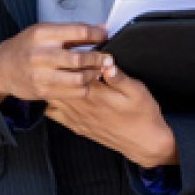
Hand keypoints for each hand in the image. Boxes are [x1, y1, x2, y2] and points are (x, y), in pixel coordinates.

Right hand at [0, 23, 107, 104]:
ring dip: (93, 74)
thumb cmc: (26, 47)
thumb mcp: (44, 31)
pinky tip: (86, 81)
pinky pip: (73, 92)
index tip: (105, 37)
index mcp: (43, 34)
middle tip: (107, 58)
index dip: (97, 35)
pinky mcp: (43, 92)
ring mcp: (41, 75)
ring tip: (97, 70)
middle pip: (80, 58)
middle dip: (99, 58)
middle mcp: (41, 54)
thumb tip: (102, 28)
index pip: (79, 32)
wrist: (2, 68)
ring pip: (79, 78)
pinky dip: (85, 87)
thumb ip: (73, 31)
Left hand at [44, 58, 179, 168]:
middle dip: (58, 70)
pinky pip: (52, 114)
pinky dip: (52, 103)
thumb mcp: (137, 90)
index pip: (73, 72)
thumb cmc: (142, 114)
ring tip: (63, 76)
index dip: (72, 58)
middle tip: (66, 61)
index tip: (76, 51)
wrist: (144, 143)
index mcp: (95, 95)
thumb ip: (119, 77)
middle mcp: (82, 107)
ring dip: (54, 85)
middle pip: (56, 84)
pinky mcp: (76, 127)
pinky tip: (63, 96)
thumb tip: (107, 62)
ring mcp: (76, 118)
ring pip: (50, 98)